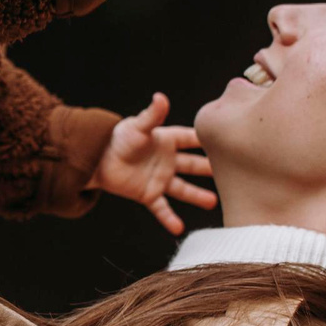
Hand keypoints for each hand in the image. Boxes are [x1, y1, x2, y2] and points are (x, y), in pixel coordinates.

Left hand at [94, 93, 216, 234]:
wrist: (94, 158)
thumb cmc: (115, 138)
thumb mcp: (136, 127)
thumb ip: (151, 115)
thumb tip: (161, 97)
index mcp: (165, 141)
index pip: (190, 139)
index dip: (206, 140)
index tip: (227, 138)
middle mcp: (165, 161)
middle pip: (192, 165)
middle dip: (209, 169)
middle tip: (231, 173)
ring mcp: (158, 179)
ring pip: (182, 189)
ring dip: (197, 196)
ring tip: (214, 202)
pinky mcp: (147, 194)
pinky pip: (161, 208)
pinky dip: (168, 219)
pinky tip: (178, 228)